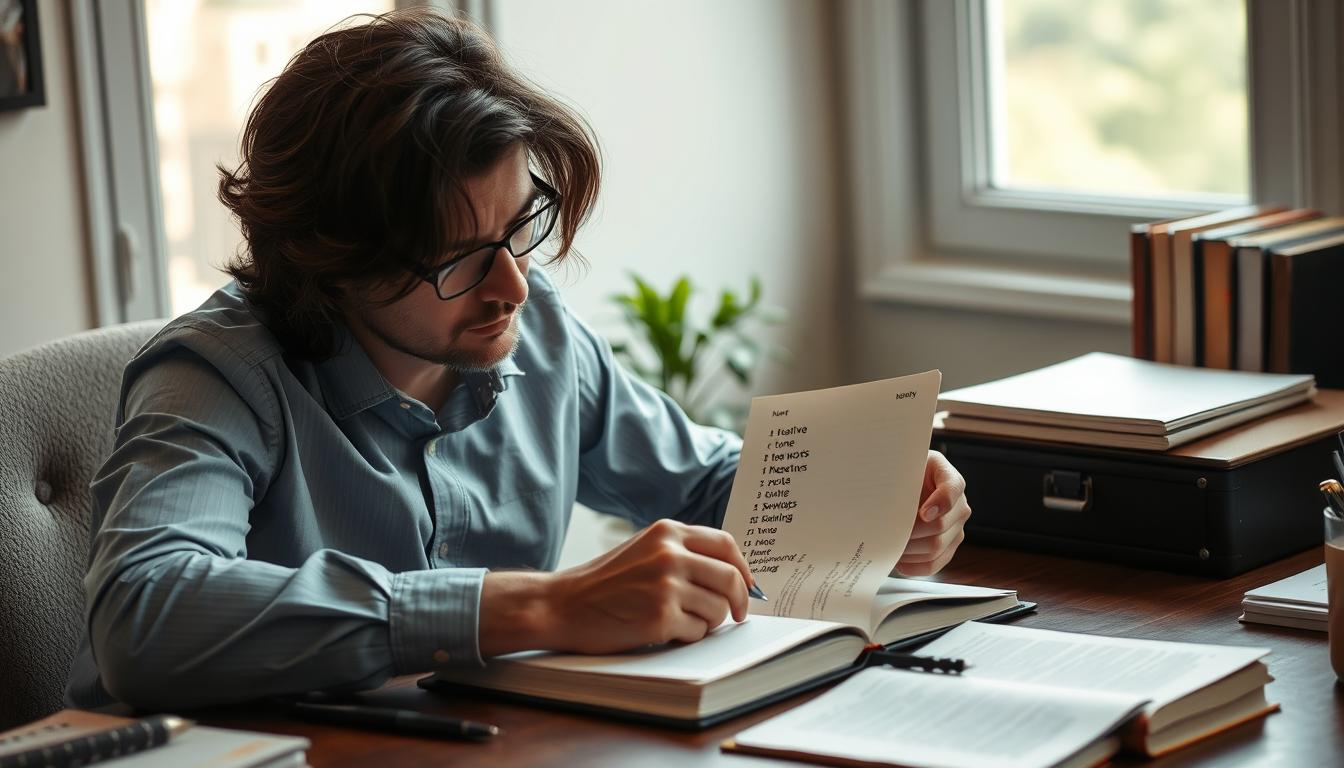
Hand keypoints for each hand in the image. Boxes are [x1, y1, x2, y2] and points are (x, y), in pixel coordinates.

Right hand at [479, 519, 752, 656]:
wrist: (562, 604)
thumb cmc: (603, 582)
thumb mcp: (643, 549)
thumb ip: (682, 552)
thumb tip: (732, 572)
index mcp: (667, 532)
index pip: (727, 545)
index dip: (744, 568)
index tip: (748, 585)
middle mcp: (670, 554)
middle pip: (731, 578)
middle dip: (739, 601)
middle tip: (735, 614)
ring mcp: (666, 586)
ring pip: (719, 609)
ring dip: (709, 621)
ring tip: (684, 621)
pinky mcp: (660, 617)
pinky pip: (698, 631)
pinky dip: (688, 636)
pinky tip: (665, 630)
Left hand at [896, 450, 969, 576]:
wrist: (913, 484)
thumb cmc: (907, 473)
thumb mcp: (906, 465)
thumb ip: (902, 475)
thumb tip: (885, 498)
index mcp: (950, 479)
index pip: (951, 490)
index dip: (939, 503)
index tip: (923, 513)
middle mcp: (959, 505)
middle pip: (939, 526)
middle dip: (910, 532)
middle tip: (887, 532)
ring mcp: (957, 527)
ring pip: (936, 547)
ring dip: (909, 550)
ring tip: (889, 546)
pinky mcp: (950, 545)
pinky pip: (936, 562)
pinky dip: (916, 566)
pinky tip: (900, 562)